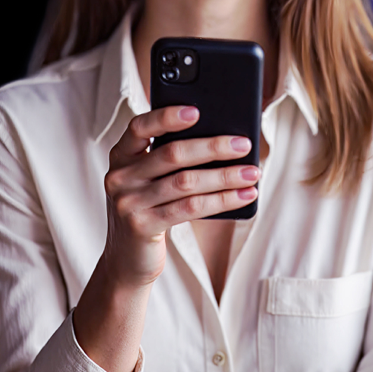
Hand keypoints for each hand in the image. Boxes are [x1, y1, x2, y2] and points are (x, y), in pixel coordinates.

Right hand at [103, 105, 258, 287]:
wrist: (126, 260)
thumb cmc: (149, 208)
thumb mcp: (149, 179)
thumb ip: (169, 158)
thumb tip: (222, 139)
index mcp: (121, 155)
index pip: (140, 127)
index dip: (167, 117)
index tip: (197, 111)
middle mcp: (120, 176)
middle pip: (172, 154)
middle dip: (213, 147)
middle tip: (243, 144)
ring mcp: (129, 203)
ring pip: (186, 182)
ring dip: (225, 176)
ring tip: (252, 172)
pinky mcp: (143, 227)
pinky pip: (190, 208)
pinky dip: (222, 200)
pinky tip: (243, 195)